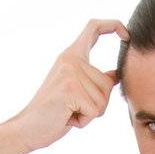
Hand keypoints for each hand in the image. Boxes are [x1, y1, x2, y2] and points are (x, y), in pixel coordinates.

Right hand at [10, 17, 130, 151]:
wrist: (28, 128)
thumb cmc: (54, 112)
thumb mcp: (77, 91)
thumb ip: (95, 80)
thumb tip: (117, 74)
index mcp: (71, 55)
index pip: (93, 28)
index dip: (113, 25)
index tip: (126, 34)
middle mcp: (70, 59)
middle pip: (107, 83)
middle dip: (98, 105)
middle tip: (73, 108)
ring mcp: (70, 72)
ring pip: (103, 100)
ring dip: (90, 114)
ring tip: (69, 112)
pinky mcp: (70, 89)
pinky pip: (95, 111)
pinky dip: (84, 121)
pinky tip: (67, 118)